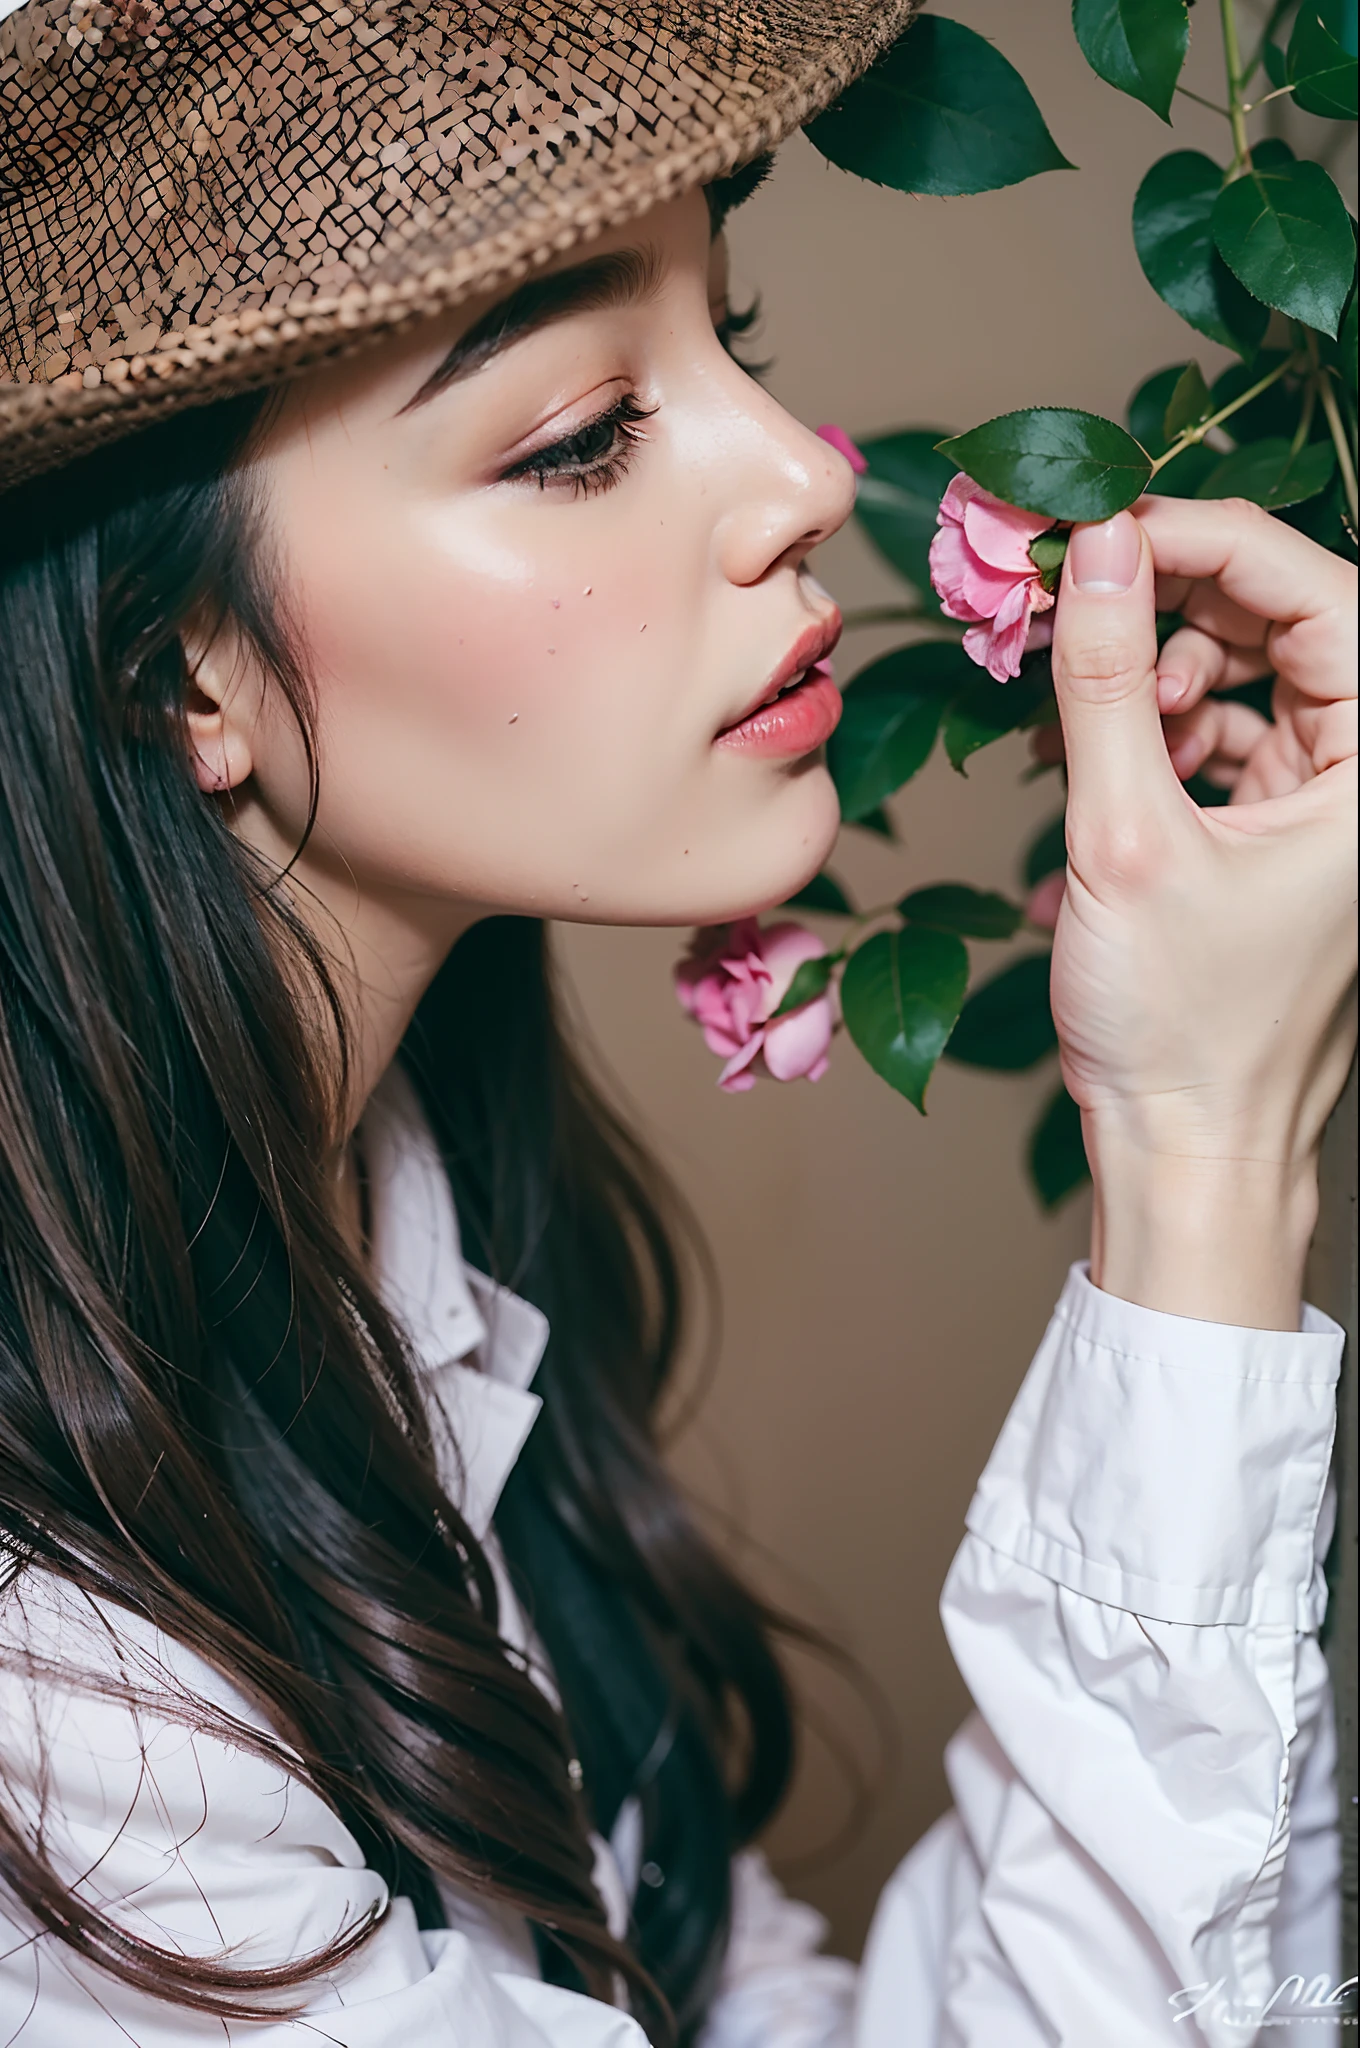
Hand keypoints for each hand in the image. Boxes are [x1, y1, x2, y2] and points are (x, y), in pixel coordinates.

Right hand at [1046, 496, 1356, 1326]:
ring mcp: (1331, 807)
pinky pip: (1229, 738)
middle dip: (1171, 604)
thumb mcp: (1124, 838)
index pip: (1321, 593)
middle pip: (1287, 623)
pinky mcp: (1280, 838)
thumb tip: (1094, 551)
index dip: (1207, 540)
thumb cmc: (1183, 1030)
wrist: (1189, 1156)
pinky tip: (1097, 759)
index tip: (1101, 525)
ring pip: (1253, 676)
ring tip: (1081, 717)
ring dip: (1158, 675)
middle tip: (1069, 595)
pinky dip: (1158, 733)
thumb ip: (1110, 682)